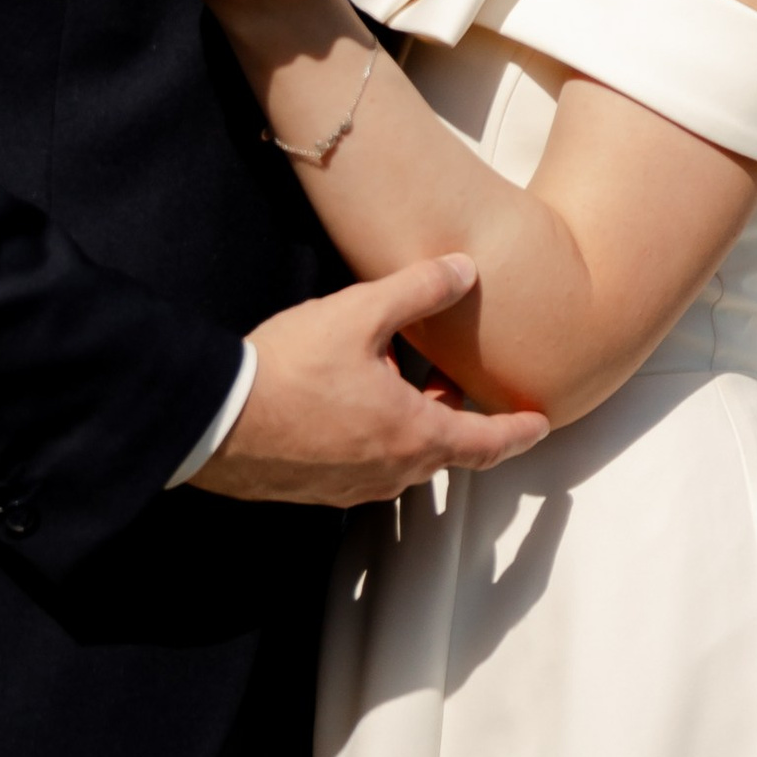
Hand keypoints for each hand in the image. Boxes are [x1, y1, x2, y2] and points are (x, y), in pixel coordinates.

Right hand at [196, 252, 545, 504]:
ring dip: (412, 424)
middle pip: (444, 449)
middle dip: (458, 416)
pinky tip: (349, 401)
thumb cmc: (289, 371)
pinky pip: (364, 464)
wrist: (216, 421)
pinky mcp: (317, 488)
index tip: (541, 426)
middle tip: (457, 381)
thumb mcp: (360, 314)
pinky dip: (375, 436)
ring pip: (402, 457)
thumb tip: (464, 269)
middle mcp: (389, 472)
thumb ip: (418, 289)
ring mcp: (351, 486)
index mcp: (413, 435)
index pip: (486, 443)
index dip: (518, 432)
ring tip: (400, 380)